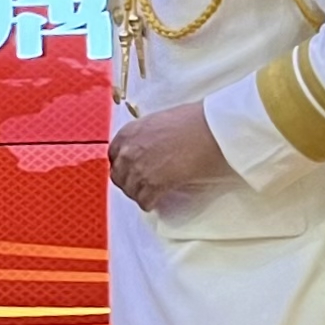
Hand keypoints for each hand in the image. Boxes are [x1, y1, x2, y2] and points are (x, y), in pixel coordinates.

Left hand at [109, 104, 226, 212]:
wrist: (211, 130)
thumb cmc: (193, 121)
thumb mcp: (160, 121)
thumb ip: (147, 136)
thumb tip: (150, 147)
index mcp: (129, 132)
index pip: (113, 155)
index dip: (123, 165)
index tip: (131, 170)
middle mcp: (128, 151)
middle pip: (119, 176)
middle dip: (129, 182)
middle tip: (141, 185)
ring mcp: (139, 168)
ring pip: (130, 191)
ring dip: (140, 194)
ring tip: (151, 194)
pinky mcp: (153, 184)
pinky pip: (144, 201)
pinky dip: (150, 203)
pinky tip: (157, 201)